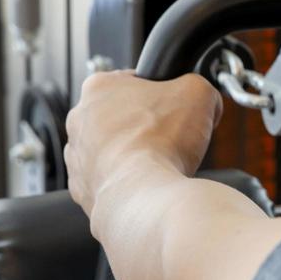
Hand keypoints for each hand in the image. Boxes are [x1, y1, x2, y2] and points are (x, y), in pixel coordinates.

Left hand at [64, 72, 222, 218]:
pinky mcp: (82, 189)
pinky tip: (146, 184)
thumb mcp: (199, 93)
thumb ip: (199, 85)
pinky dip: (126, 183)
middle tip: (171, 139)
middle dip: (144, 127)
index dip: (161, 95)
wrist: (145, 197)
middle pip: (120, 117)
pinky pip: (108, 181)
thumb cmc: (162, 143)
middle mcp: (79, 120)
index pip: (134, 82)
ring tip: (159, 164)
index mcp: (99, 87)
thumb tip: (204, 98)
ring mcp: (76, 157)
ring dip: (133, 155)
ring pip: (111, 150)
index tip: (174, 110)